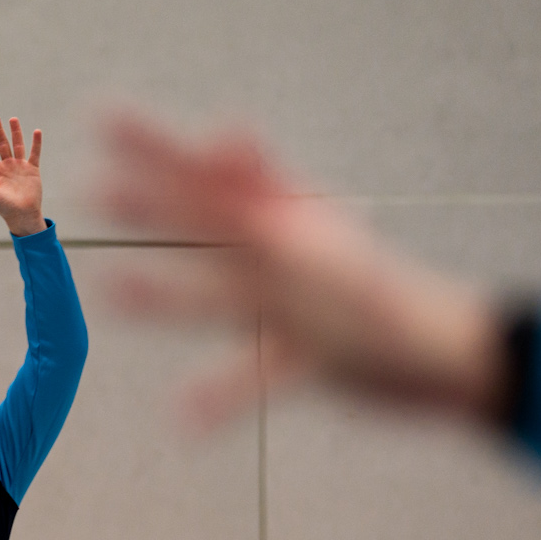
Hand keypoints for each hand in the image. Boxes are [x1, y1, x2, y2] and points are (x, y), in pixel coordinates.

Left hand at [0, 116, 46, 237]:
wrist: (21, 215)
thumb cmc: (2, 208)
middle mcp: (8, 166)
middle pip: (2, 144)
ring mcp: (20, 167)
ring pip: (17, 145)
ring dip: (15, 132)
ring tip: (12, 119)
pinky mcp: (33, 170)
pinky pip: (35, 153)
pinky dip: (36, 143)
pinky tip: (36, 131)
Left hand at [93, 109, 505, 429]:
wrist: (448, 343)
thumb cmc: (363, 287)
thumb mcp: (314, 226)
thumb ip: (263, 186)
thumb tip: (222, 134)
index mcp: (285, 219)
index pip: (208, 175)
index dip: (156, 147)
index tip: (104, 119)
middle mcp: (290, 251)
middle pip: (211, 220)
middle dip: (153, 202)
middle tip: (92, 189)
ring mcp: (303, 305)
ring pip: (225, 297)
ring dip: (168, 294)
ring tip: (111, 291)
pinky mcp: (321, 359)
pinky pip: (264, 381)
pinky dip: (224, 400)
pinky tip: (182, 421)